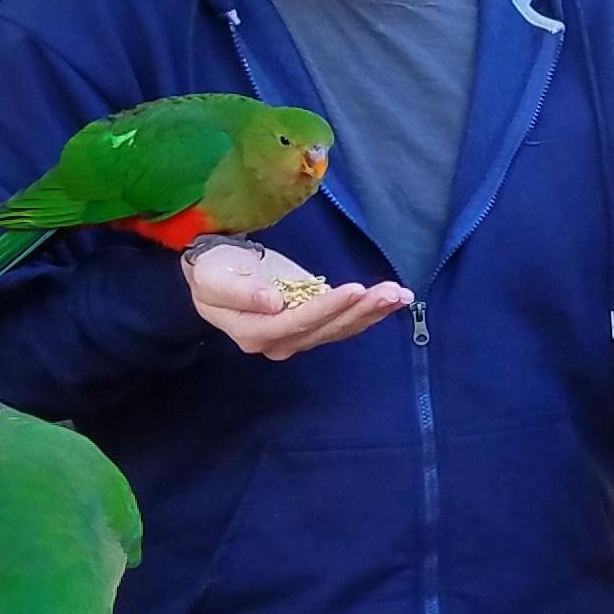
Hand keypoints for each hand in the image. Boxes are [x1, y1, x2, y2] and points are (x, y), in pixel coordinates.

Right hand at [184, 240, 408, 359]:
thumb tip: (272, 303)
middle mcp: (280, 342)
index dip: (327, 307)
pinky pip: (344, 321)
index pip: (297, 322)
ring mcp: (300, 336)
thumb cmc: (214, 271)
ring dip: (372, 312)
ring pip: (341, 328)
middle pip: (326, 329)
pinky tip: (393, 299)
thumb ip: (240, 292)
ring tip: (400, 295)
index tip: (353, 288)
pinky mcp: (314, 324)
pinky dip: (370, 311)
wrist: (220, 271)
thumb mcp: (214, 278)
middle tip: (391, 292)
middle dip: (360, 309)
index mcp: (254, 332)